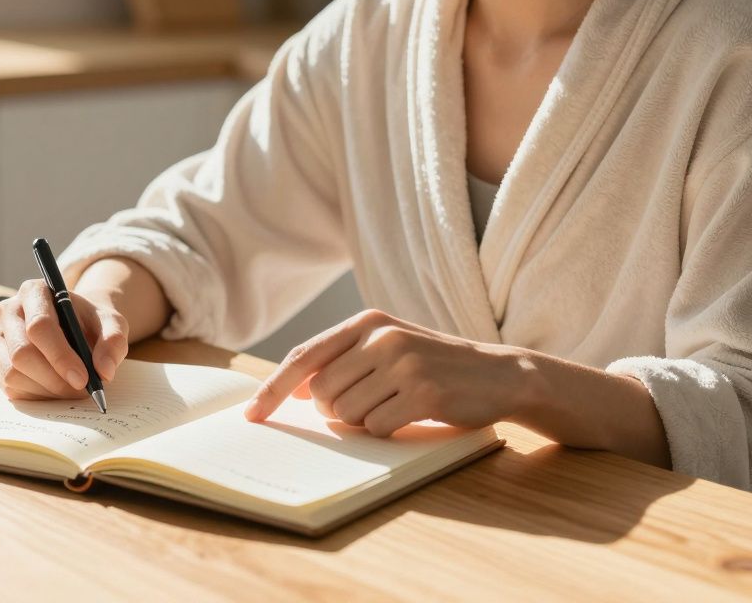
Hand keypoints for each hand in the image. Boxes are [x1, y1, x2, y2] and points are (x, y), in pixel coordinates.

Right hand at [0, 279, 129, 399]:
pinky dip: (36, 396)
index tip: (83, 378)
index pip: (40, 326)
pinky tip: (55, 389)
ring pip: (13, 374)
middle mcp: (9, 311)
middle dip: (54, 379)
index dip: (61, 356)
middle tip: (81, 390)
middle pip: (22, 353)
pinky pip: (9, 387)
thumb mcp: (112, 323)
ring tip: (71, 389)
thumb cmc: (91, 322)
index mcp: (34, 291)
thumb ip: (113, 341)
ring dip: (46, 390)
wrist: (76, 327)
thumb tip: (104, 371)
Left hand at [243, 309, 532, 436]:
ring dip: (365, 420)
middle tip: (374, 401)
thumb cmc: (433, 365)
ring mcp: (402, 362)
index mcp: (366, 322)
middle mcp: (380, 336)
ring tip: (397, 403)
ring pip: (346, 414)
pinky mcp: (422, 391)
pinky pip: (377, 427)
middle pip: (320, 393)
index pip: (303, 357)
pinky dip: (388, 430)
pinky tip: (412, 414)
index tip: (251, 416)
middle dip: (337, 410)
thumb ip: (341, 361)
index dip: (272, 389)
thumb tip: (289, 390)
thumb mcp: (386, 348)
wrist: (499, 373)